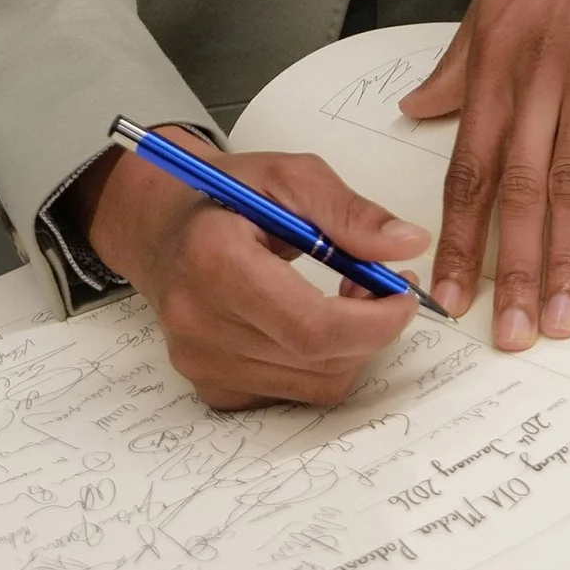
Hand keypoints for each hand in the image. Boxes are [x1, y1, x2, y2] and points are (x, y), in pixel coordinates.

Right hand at [78, 138, 429, 411]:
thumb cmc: (226, 197)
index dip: (373, 322)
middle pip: (318, 359)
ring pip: (315, 383)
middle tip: (383, 286)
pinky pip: (294, 393)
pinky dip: (319, 363)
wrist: (163, 228)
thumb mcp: (289, 176)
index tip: (403, 295)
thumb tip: (407, 245)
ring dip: (349, 346)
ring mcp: (201, 363)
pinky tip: (312, 322)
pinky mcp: (212, 388)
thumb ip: (350, 211)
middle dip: (370, 329)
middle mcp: (198, 322)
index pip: (310, 326)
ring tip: (345, 296)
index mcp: (214, 260)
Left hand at [399, 0, 569, 350]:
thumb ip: (458, 61)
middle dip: (508, 266)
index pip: (467, 162)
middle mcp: (535, 68)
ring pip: (568, 177)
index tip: (448, 294)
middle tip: (508, 334)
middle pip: (514, 185)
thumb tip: (417, 112)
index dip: (458, 235)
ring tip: (558, 316)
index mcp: (493, 55)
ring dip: (561, 254)